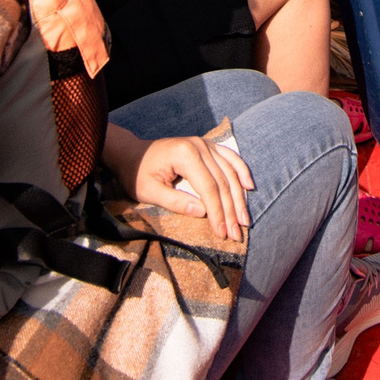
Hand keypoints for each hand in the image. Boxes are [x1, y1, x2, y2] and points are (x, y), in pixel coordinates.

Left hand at [116, 134, 253, 244]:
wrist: (130, 153)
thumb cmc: (136, 174)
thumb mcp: (148, 192)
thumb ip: (175, 202)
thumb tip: (203, 212)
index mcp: (185, 155)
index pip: (209, 188)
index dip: (218, 212)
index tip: (222, 233)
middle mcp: (199, 146)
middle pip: (222, 182)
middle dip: (231, 211)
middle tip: (236, 235)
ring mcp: (205, 144)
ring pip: (230, 172)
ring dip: (239, 198)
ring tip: (244, 221)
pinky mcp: (207, 146)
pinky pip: (230, 158)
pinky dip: (242, 172)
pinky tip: (249, 187)